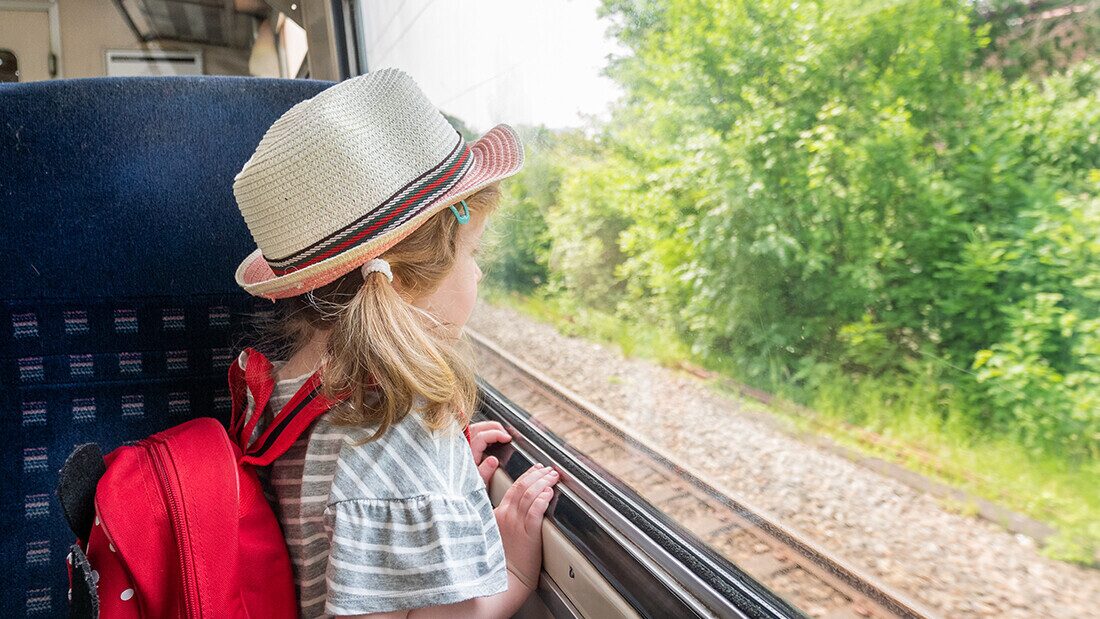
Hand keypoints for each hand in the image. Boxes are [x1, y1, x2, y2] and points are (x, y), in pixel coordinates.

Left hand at [468, 421, 511, 484]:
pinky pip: (472, 432)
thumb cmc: (465, 486)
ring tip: (499, 433)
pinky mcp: (462, 446)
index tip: (508, 438)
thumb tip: (493, 460)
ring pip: (475, 427)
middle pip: (479, 427)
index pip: (483, 436)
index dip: (497, 434)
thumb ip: (485, 471)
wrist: (454, 490)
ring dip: (488, 428)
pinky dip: (482, 431)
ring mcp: (462, 444)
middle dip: (495, 427)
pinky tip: (489, 437)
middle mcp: (463, 446)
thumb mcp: (477, 482)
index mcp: (468, 453)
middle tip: (505, 433)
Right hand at [494, 463, 557, 591]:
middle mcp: (505, 516)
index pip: (512, 488)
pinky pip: (535, 510)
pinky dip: (543, 498)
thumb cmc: (502, 562)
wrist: (504, 580)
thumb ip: (504, 518)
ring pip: (530, 495)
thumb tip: (519, 507)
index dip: (526, 475)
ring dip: (543, 482)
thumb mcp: (495, 534)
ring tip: (554, 477)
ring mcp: (515, 524)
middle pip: (522, 487)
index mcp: (496, 514)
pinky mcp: (527, 533)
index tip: (536, 468)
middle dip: (538, 475)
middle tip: (549, 470)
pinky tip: (550, 493)